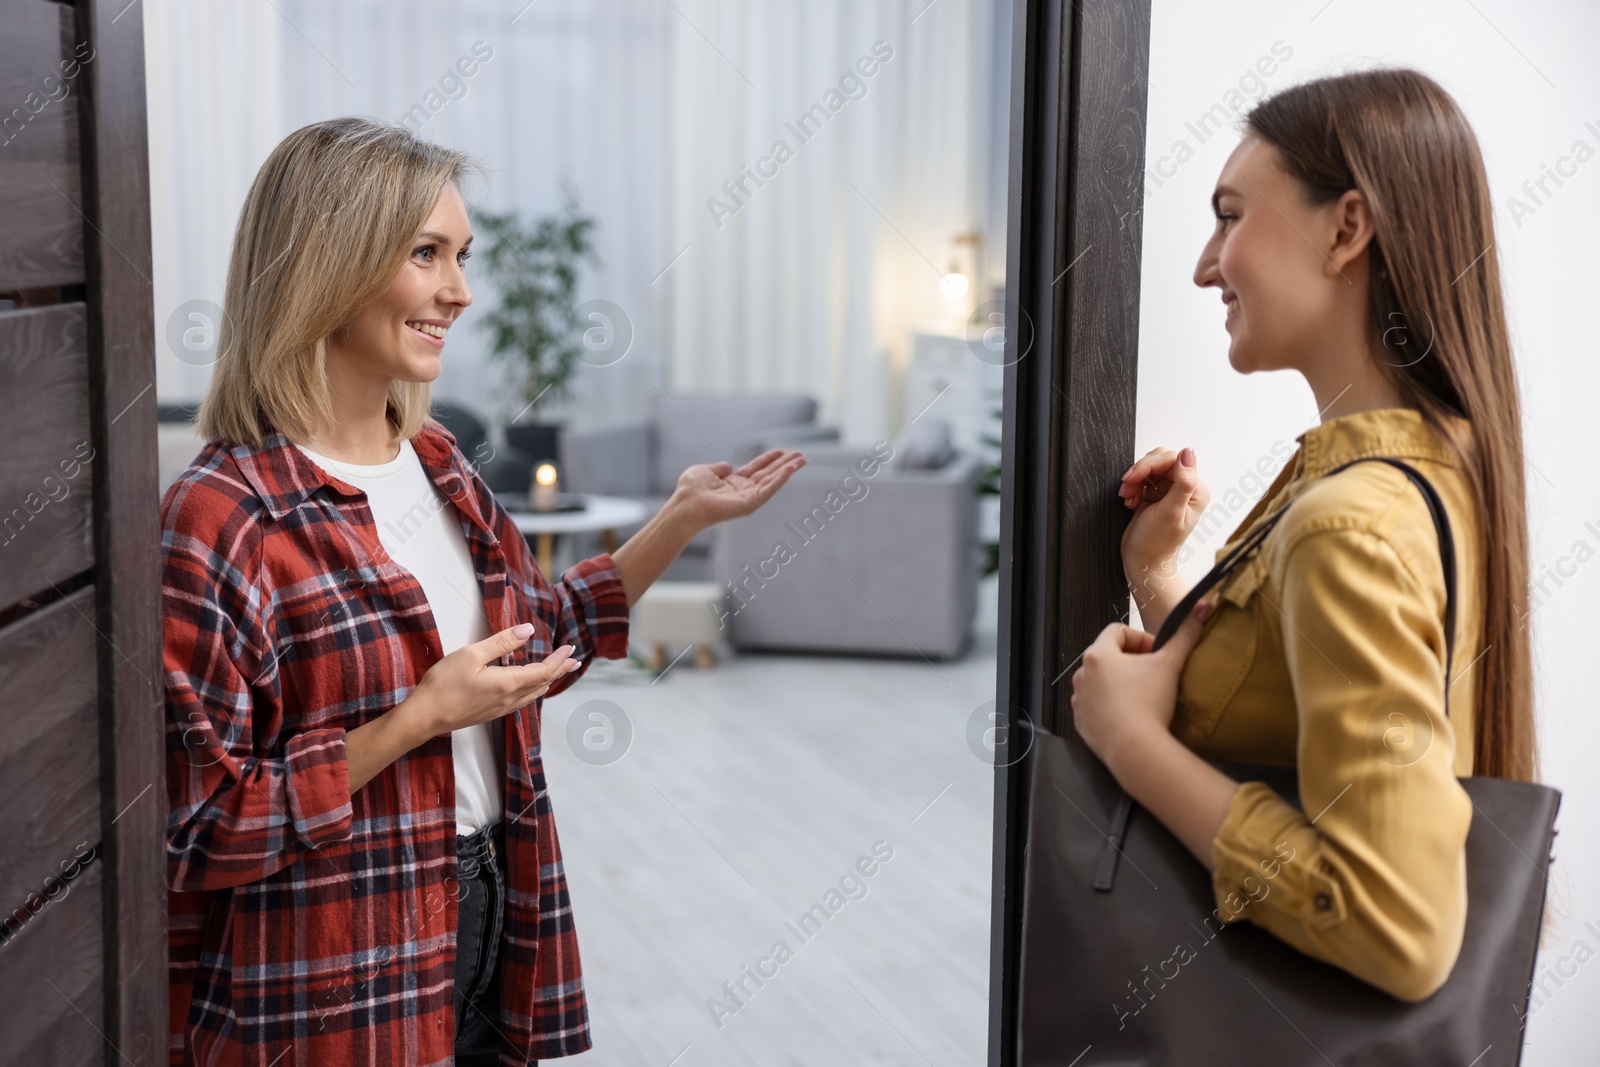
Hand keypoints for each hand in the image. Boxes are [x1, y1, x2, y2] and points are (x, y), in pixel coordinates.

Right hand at [401, 624, 580, 739]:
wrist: (425, 716)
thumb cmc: (444, 683)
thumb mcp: (472, 655)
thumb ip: (502, 642)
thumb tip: (528, 630)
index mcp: (509, 683)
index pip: (544, 670)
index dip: (559, 659)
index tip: (570, 647)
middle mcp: (510, 699)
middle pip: (543, 683)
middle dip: (559, 670)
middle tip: (573, 660)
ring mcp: (501, 709)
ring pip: (533, 694)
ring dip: (548, 680)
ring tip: (557, 672)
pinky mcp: (491, 713)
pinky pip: (522, 700)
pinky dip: (534, 689)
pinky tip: (530, 687)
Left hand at [673, 448, 806, 527]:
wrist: (687, 504)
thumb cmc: (690, 490)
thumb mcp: (704, 470)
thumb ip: (718, 467)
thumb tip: (728, 466)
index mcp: (733, 483)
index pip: (756, 469)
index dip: (769, 459)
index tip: (782, 451)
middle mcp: (743, 491)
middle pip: (768, 474)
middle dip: (784, 464)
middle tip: (801, 455)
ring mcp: (748, 498)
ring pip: (773, 481)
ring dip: (788, 470)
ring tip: (802, 459)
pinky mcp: (751, 504)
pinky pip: (769, 489)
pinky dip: (781, 479)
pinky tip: (791, 469)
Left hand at [1069, 602, 1211, 772]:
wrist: (1135, 749)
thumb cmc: (1149, 704)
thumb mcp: (1170, 664)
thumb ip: (1186, 634)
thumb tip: (1203, 606)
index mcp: (1098, 655)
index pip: (1118, 631)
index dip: (1141, 639)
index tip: (1158, 654)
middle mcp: (1082, 675)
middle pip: (1108, 656)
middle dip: (1131, 662)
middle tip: (1153, 676)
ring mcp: (1079, 700)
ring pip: (1101, 682)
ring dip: (1119, 684)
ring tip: (1143, 697)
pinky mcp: (1080, 722)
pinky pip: (1095, 707)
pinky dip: (1111, 707)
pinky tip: (1131, 716)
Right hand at [1119, 446, 1209, 608]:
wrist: (1143, 561)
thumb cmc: (1157, 543)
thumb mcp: (1171, 512)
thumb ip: (1183, 482)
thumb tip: (1188, 453)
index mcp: (1195, 491)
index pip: (1173, 459)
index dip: (1151, 465)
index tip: (1133, 478)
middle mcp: (1185, 488)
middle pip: (1160, 460)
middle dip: (1140, 472)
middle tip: (1127, 488)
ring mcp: (1169, 490)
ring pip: (1150, 467)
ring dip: (1134, 480)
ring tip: (1127, 497)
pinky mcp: (1156, 494)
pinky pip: (1143, 477)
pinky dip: (1133, 486)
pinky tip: (1129, 500)